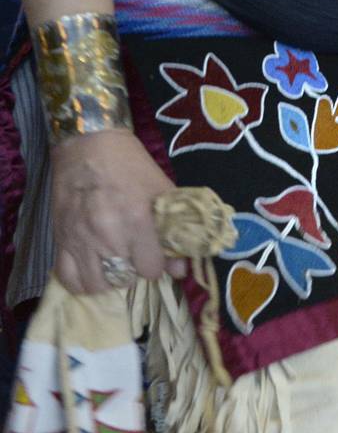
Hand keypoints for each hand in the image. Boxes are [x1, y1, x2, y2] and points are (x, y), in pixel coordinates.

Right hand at [50, 130, 184, 294]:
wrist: (89, 147)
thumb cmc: (131, 166)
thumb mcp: (161, 190)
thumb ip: (174, 228)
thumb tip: (182, 267)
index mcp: (138, 220)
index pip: (151, 268)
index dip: (158, 265)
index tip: (157, 256)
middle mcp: (108, 235)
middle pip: (126, 278)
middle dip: (135, 271)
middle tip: (137, 258)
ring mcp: (81, 241)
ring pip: (96, 285)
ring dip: (110, 280)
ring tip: (116, 266)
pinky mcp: (60, 241)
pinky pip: (68, 280)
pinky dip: (82, 283)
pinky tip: (93, 272)